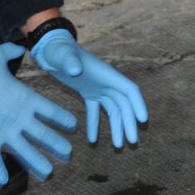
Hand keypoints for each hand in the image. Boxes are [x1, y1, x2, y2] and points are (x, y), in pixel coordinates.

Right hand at [0, 43, 76, 185]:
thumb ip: (10, 52)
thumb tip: (17, 47)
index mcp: (26, 98)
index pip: (51, 110)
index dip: (63, 118)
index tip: (73, 126)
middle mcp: (19, 117)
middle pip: (43, 135)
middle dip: (57, 145)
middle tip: (69, 154)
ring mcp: (4, 131)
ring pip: (25, 151)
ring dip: (37, 162)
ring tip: (49, 172)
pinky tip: (3, 184)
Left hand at [30, 30, 147, 148]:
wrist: (50, 47)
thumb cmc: (58, 50)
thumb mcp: (63, 56)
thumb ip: (70, 62)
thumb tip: (75, 70)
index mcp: (107, 74)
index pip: (129, 90)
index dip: (138, 105)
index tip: (143, 121)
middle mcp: (107, 81)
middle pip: (124, 104)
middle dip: (129, 123)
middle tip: (132, 142)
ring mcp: (98, 87)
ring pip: (113, 110)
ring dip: (116, 127)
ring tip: (117, 146)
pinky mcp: (88, 92)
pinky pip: (95, 111)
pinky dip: (95, 125)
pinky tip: (92, 141)